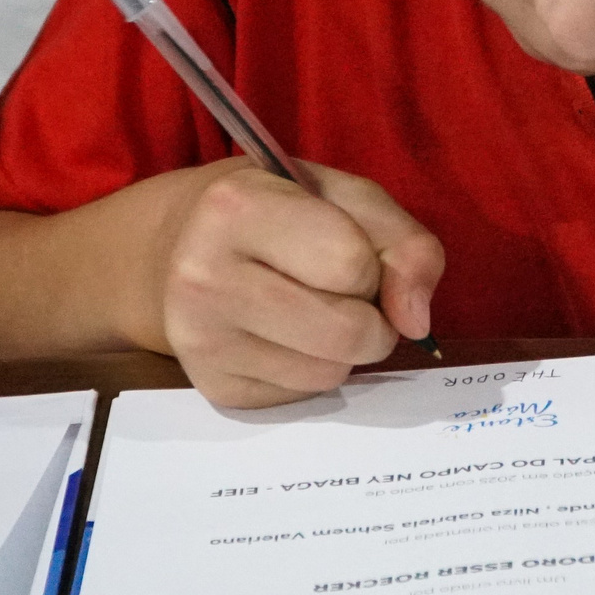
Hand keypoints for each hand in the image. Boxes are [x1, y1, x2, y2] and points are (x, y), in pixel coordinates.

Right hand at [158, 160, 444, 408]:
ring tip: (310, 309)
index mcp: (236, 209)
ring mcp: (202, 341)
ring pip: (330, 374)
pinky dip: (312, 370)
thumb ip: (405, 245)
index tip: (341, 247)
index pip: (352, 264)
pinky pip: (304, 397)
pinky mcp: (214, 387)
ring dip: (344, 349)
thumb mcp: (346, 198)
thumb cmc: (277, 212)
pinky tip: (282, 336)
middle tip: (343, 292)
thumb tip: (417, 324)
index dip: (367, 261)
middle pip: (348, 332)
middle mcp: (204, 277)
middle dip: (371, 318)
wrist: (178, 246)